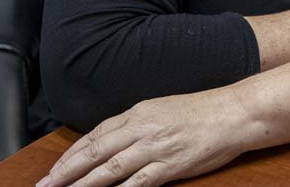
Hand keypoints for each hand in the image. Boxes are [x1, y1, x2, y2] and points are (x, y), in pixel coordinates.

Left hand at [39, 88, 252, 186]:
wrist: (235, 112)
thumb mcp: (165, 109)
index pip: (97, 135)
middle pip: (96, 152)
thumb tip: (114, 141)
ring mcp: (156, 147)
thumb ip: (139, 124)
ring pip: (110, 169)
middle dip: (66, 172)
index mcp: (140, 112)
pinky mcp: (170, 164)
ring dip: (82, 185)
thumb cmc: (204, 111)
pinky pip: (137, 183)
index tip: (54, 171)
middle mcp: (142, 128)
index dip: (72, 155)